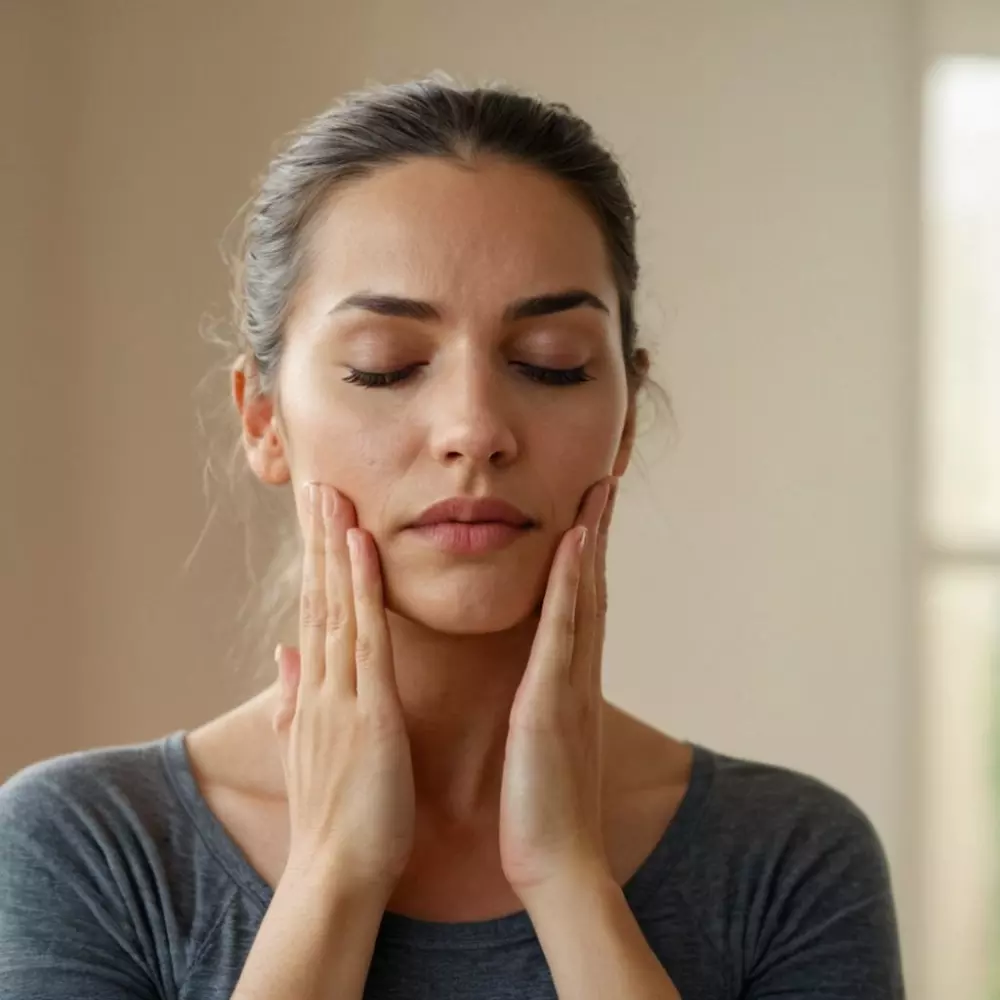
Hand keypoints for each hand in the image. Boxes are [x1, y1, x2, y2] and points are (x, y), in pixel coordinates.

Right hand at [272, 483, 414, 896]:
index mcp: (315, 692)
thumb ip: (293, 698)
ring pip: (334, 605)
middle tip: (316, 481)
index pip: (314, 611)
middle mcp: (320, 683)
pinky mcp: (368, 712)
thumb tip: (283, 655)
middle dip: (316, 538)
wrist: (335, 874)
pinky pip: (365, 639)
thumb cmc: (334, 817)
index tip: (317, 516)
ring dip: (333, 546)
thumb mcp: (308, 749)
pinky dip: (362, 590)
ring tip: (331, 493)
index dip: (315, 561)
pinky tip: (362, 548)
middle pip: (316, 596)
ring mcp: (340, 694)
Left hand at [499, 476, 617, 896]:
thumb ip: (543, 708)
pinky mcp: (551, 704)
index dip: (586, 558)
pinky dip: (570, 586)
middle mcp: (578, 675)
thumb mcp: (541, 745)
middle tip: (603, 482)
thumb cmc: (540, 809)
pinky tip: (573, 547)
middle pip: (591, 590)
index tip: (586, 513)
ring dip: (591, 542)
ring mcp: (570, 686)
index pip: (579, 607)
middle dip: (597, 535)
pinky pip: (561, 633)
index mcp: (568, 684)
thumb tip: (539, 687)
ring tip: (596, 492)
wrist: (557, 864)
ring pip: (584, 599)